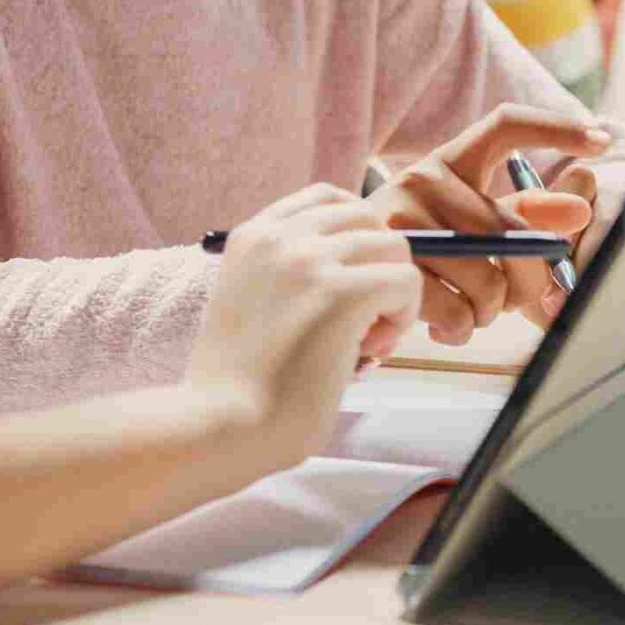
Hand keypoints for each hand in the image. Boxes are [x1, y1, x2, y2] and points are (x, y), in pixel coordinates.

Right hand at [187, 185, 422, 465]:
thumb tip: (358, 269)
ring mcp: (310, 261)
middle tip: (362, 321)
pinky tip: (370, 350)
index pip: (327, 198)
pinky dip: (402, 316)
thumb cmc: (236, 384)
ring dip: (392, 295)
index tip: (351, 279)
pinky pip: (406, 282)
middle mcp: (281, 237)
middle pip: (368, 220)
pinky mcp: (341, 293)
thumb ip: (289, 275)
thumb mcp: (249, 302)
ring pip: (393, 249)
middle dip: (377, 266)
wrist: (219, 425)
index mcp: (253, 236)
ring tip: (364, 341)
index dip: (356, 236)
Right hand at [366, 104, 611, 342]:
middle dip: (531, 279)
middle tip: (515, 300)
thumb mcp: (469, 227)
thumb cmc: (417, 256)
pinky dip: (459, 330)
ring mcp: (401, 218)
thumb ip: (524, 217)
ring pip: (488, 280)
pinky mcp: (388, 265)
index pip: (506, 125)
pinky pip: (456, 310)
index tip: (601, 140)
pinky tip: (441, 325)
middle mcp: (423, 178)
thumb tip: (580, 208)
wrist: (334, 283)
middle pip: (514, 231)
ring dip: (489, 313)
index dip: (555, 128)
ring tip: (466, 314)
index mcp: (449, 161)